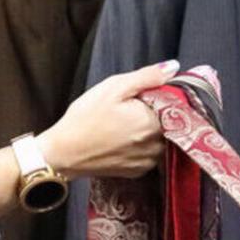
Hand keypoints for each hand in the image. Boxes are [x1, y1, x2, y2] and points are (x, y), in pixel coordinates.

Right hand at [40, 61, 172, 179]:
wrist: (63, 153)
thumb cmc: (85, 118)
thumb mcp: (114, 88)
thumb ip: (147, 77)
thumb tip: (173, 67)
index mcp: (154, 122)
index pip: (176, 105)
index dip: (164, 97)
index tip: (147, 96)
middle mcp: (157, 145)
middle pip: (170, 124)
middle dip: (157, 114)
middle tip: (132, 109)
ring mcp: (148, 161)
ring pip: (162, 140)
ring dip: (151, 131)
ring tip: (125, 125)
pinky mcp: (138, 172)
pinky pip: (150, 155)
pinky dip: (142, 146)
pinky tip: (123, 140)